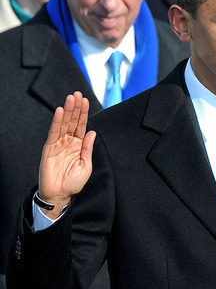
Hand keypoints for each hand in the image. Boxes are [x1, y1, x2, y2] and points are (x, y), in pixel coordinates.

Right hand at [37, 92, 95, 217]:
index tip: (86, 100)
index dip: (83, 113)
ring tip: (70, 98)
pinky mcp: (49, 148)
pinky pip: (53, 133)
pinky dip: (57, 122)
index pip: (81, 126)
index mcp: (78, 145)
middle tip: (78, 94)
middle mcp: (68, 142)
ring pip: (63, 124)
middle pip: (72, 121)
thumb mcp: (86, 165)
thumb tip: (92, 132)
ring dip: (67, 111)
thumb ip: (88, 148)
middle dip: (75, 108)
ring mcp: (58, 144)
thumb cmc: (73, 182)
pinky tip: (60, 112)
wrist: (60, 194)